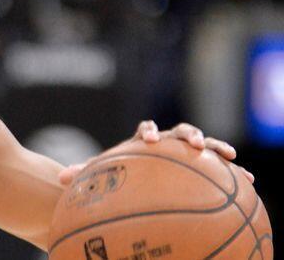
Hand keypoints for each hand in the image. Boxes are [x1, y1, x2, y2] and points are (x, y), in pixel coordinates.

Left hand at [58, 120, 253, 184]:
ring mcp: (186, 148)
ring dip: (215, 145)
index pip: (145, 129)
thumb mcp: (106, 170)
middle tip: (194, 143)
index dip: (149, 131)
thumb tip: (59, 178)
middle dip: (188, 134)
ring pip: (204, 142)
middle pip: (179, 130)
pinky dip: (235, 170)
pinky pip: (221, 164)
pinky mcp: (203, 161)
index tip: (150, 140)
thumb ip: (86, 171)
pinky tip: (250, 180)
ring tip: (229, 155)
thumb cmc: (124, 168)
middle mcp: (167, 138)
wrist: (140, 165)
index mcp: (143, 138)